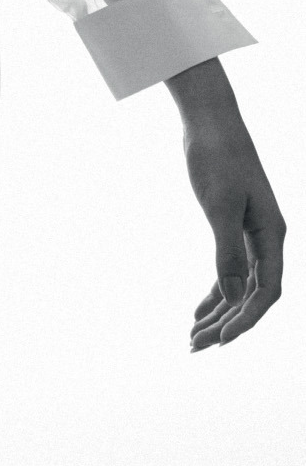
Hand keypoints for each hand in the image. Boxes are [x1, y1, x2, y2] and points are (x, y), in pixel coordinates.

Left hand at [182, 111, 285, 351]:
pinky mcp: (233, 225)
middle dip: (227, 323)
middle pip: (251, 294)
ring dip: (218, 311)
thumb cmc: (216, 156)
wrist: (209, 119)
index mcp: (272, 234)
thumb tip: (232, 297)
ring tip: (192, 337)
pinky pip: (228, 268)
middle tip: (195, 346)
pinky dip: (214, 290)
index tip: (219, 340)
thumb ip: (227, 251)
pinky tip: (198, 309)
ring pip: (238, 285)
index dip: (245, 319)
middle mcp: (267, 238)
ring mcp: (251, 232)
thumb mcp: (219, 204)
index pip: (266, 292)